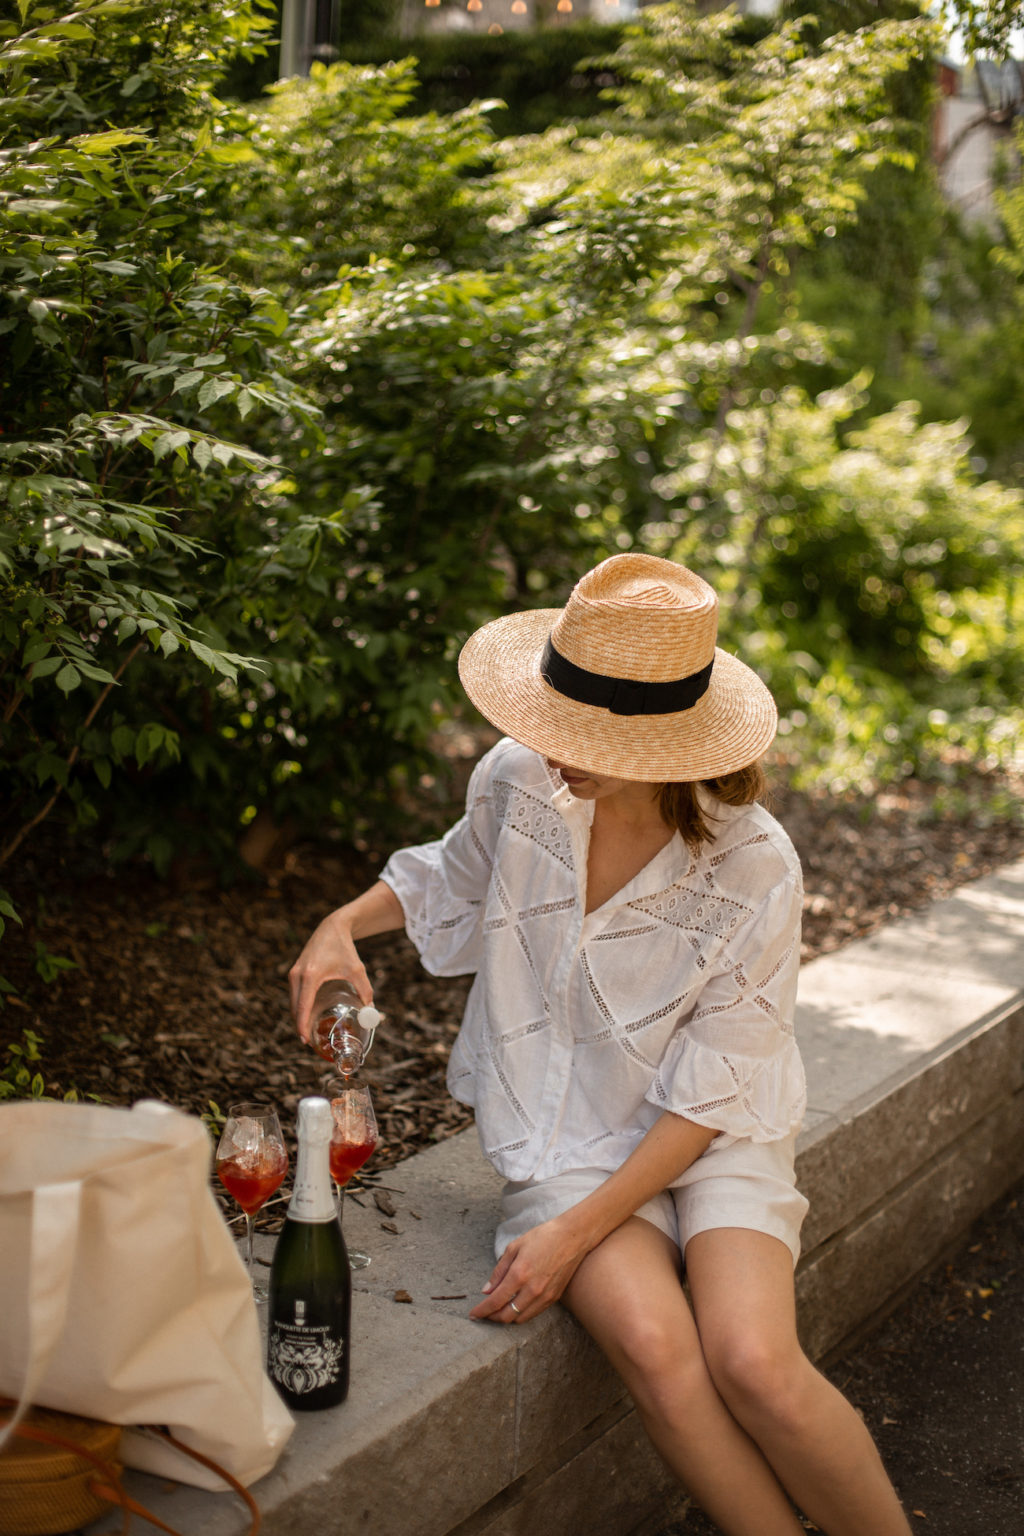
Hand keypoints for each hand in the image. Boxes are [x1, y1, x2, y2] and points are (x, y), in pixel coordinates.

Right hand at [289, 910, 371, 1042]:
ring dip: (298, 1016)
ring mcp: (294, 973)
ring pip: (292, 1001)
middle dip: (299, 1024)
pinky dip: (298, 1006)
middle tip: (309, 1041)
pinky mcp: (295, 971)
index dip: (302, 1025)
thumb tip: (370, 1011)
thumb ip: (365, 990)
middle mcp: (298, 974)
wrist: (332, 927)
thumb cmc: (345, 948)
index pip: (303, 1006)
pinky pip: (294, 994)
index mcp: (311, 975)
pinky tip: (306, 1015)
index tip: (305, 1040)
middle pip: (295, 1007)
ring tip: (307, 1031)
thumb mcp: (357, 969)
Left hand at [469, 1214, 591, 1325]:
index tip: (473, 1314)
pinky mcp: (554, 1298)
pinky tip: (515, 1306)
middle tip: (484, 1313)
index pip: (495, 1301)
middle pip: (506, 1316)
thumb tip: (487, 1290)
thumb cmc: (542, 1237)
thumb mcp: (514, 1247)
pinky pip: (533, 1313)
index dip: (482, 1311)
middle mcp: (532, 1289)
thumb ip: (499, 1271)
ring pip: (520, 1319)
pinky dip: (521, 1314)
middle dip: (492, 1318)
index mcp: (519, 1274)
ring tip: (498, 1311)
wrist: (572, 1237)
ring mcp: (544, 1296)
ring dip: (506, 1318)